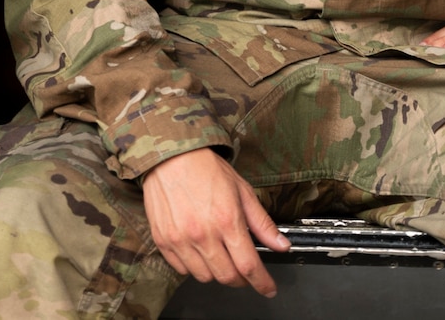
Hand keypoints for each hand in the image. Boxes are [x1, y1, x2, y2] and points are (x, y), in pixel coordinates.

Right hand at [141, 147, 289, 295]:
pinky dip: (194, 266)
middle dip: (241, 279)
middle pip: (227, 277)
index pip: (248, 266)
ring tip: (220, 253)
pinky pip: (182, 269)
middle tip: (245, 269)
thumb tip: (282, 244)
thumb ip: (262, 223)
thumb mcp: (242, 190)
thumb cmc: (206, 169)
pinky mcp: (163, 241)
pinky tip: (199, 250)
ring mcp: (180, 240)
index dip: (262, 282)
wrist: (169, 157)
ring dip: (217, 272)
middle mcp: (202, 234)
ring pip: (204, 277)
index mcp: (227, 220)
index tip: (268, 288)